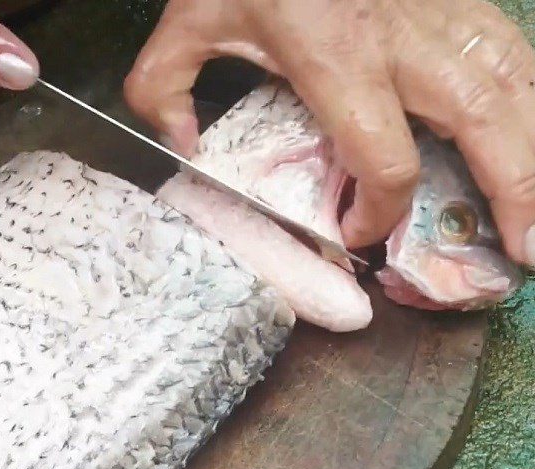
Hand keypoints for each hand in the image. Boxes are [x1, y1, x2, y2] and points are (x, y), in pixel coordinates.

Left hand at [124, 0, 534, 265]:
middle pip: (481, 122)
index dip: (380, 211)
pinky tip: (532, 136)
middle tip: (525, 250)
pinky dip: (531, 99)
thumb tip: (182, 145)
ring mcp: (444, 9)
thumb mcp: (187, 20)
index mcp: (338, 56)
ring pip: (514, 83)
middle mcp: (406, 38)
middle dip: (512, 192)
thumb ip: (164, 87)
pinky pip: (513, 50)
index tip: (359, 233)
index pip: (384, 159)